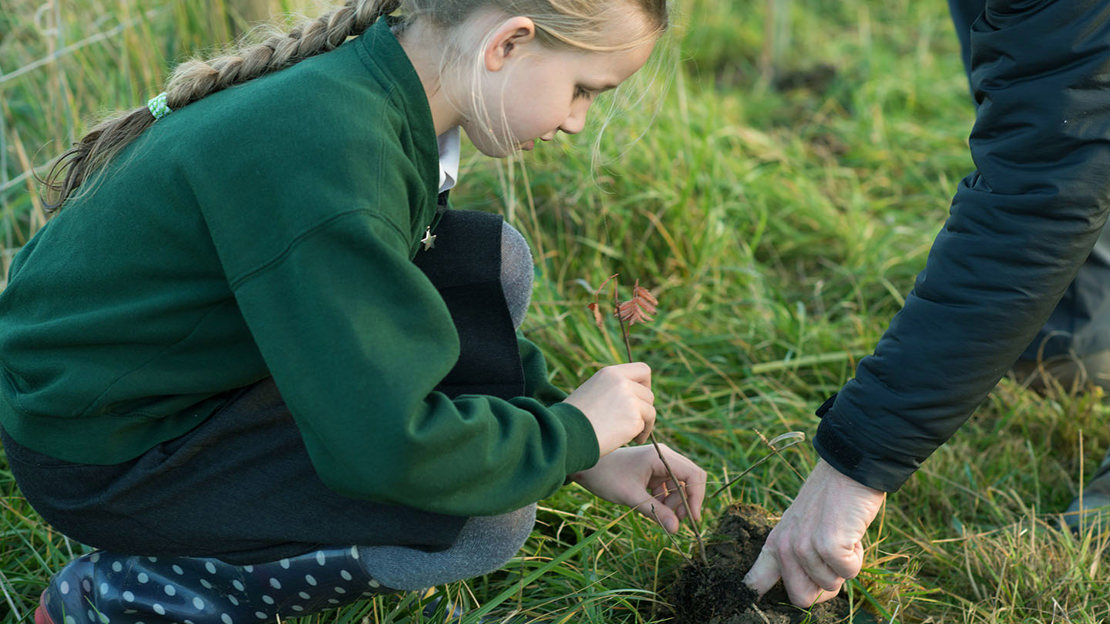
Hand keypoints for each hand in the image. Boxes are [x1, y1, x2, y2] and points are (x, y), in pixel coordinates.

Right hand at [563, 363, 654, 455]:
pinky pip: (645, 427)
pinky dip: (640, 435)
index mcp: (610, 374)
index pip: (643, 370)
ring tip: (632, 435)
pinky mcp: (634, 419)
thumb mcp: (592, 392)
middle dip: (643, 409)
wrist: (565, 434)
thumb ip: (612, 389)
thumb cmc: (573, 418)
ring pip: (650, 411)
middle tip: (633, 422)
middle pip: (648, 394)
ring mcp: (629, 400)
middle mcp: (622, 383)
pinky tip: (629, 441)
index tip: (639, 398)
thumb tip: (634, 397)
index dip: (645, 385)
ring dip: (644, 423)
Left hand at [570, 443, 705, 532]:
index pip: (693, 475)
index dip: (697, 497)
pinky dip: (665, 499)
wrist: (585, 467)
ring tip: (662, 516)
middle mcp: (664, 457)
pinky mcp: (652, 470)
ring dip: (675, 502)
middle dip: (686, 501)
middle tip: (676, 521)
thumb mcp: (631, 497)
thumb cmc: (606, 477)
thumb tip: (677, 529)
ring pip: (679, 484)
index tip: (693, 519)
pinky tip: (654, 509)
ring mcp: (658, 463)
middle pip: (689, 479)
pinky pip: (668, 486)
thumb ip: (656, 512)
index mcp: (661, 457)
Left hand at [743, 459, 884, 605]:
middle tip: (831, 559)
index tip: (749, 605)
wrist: (847, 470)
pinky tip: (852, 534)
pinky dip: (857, 557)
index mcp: (776, 543)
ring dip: (844, 566)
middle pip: (801, 599)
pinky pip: (848, 573)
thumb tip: (803, 594)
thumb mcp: (802, 526)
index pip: (756, 582)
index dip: (756, 597)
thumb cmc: (830, 501)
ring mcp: (805, 547)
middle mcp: (785, 547)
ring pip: (830, 585)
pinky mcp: (828, 545)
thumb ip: (796, 556)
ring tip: (842, 536)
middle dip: (823, 587)